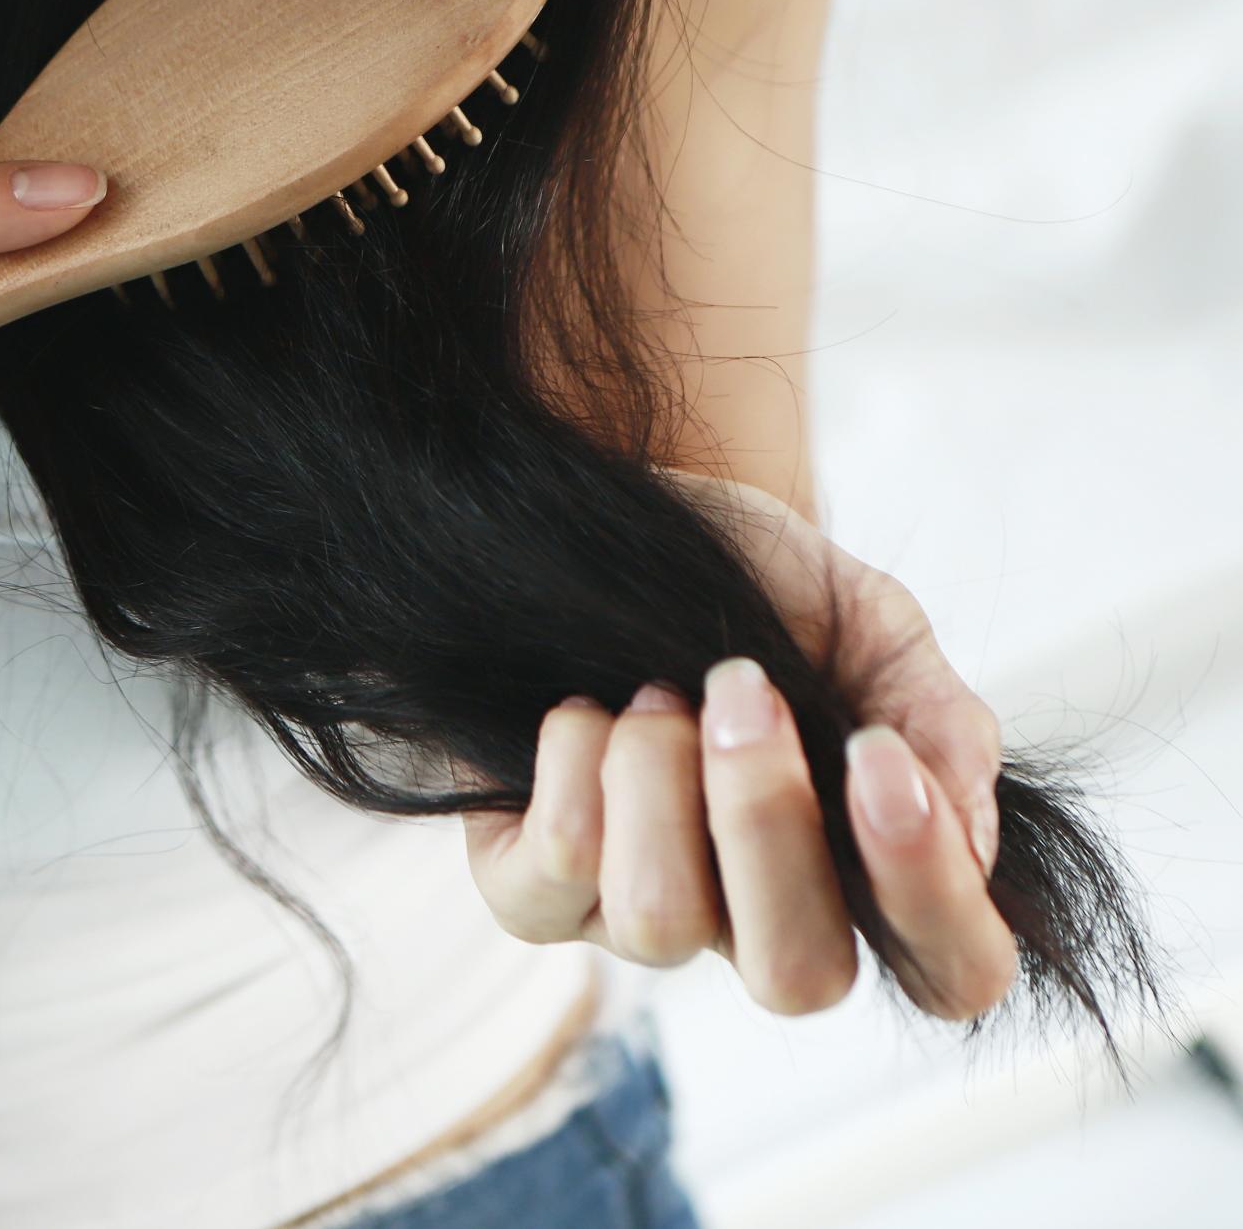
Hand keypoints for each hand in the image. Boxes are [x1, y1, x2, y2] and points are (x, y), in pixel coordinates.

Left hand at [462, 471, 1019, 1020]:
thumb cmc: (756, 587)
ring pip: (660, 924)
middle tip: (741, 690)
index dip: (933, 896)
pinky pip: (552, 875)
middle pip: (797, 978)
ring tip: (656, 691)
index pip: (954, 972)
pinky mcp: (531, 888)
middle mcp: (757, 920)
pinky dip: (572, 765)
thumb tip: (970, 833)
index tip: (878, 757)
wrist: (619, 522)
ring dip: (657, 776)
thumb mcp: (870, 624)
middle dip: (767, 820)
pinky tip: (585, 708)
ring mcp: (639, 914)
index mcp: (866, 872)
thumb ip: (938, 719)